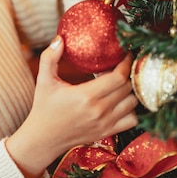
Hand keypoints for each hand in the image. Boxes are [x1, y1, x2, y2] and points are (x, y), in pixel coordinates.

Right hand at [6, 36, 137, 177]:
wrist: (43, 138)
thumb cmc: (44, 107)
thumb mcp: (44, 80)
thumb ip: (49, 57)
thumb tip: (59, 39)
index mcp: (86, 96)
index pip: (119, 77)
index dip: (126, 63)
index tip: (125, 54)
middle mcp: (99, 110)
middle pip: (128, 88)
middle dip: (128, 73)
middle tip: (119, 65)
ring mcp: (105, 123)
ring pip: (133, 103)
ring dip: (129, 90)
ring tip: (118, 83)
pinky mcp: (107, 132)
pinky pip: (132, 120)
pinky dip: (131, 109)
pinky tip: (120, 101)